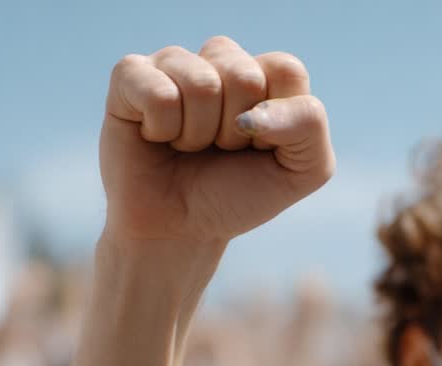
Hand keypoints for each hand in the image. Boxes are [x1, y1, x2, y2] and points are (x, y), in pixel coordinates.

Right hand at [100, 37, 333, 276]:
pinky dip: (162, 129)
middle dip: (235, 132)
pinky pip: (158, 92)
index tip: (260, 148)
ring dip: (197, 134)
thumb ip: (309, 125)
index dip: (276, 121)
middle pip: (244, 75)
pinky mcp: (131, 76)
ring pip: (201, 83)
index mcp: (265, 75)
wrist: (180, 230)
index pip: (285, 69)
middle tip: (219, 150)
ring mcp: (174, 63)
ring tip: (187, 146)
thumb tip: (257, 109)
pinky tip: (156, 137)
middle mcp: (220, 61)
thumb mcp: (301, 171)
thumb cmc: (237, 196)